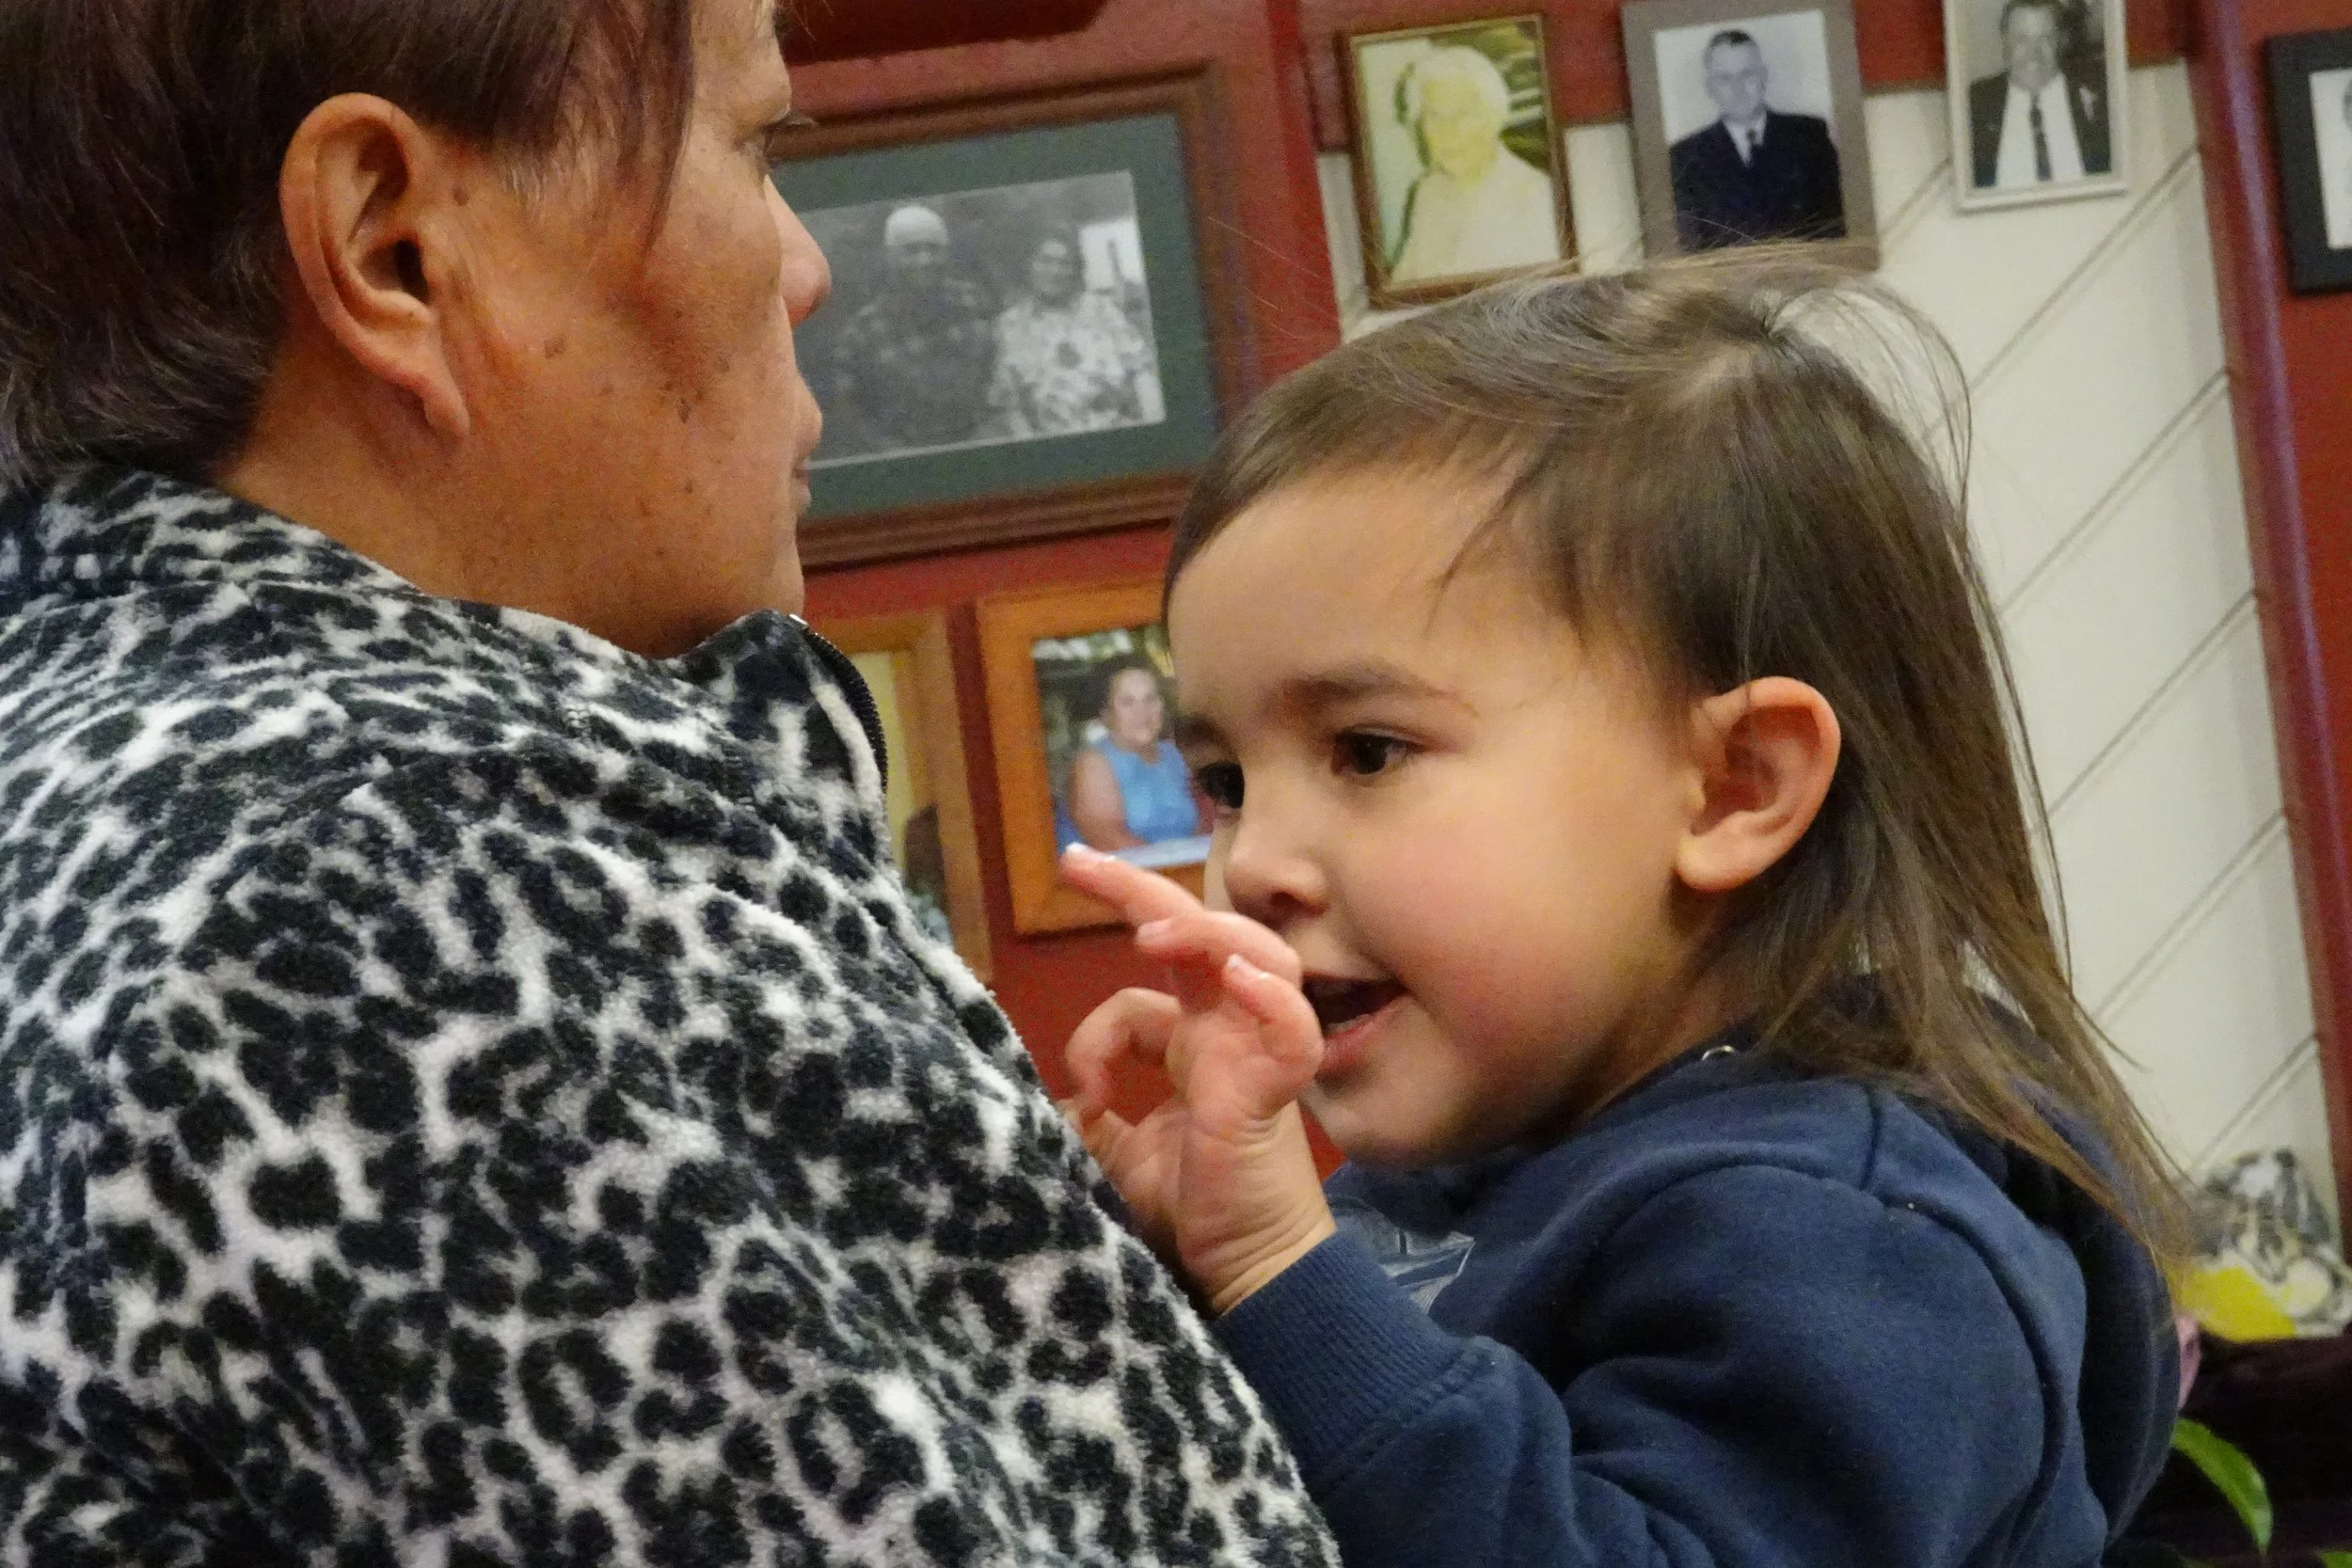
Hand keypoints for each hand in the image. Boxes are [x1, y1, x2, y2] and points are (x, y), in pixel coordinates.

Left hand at [1059, 846, 1335, 1314]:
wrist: (1246, 1274)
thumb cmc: (1192, 1218)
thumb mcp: (1119, 1161)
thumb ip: (1092, 1123)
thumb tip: (1055, 1102)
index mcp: (1190, 1047)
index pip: (1150, 982)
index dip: (1102, 1003)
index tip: (1072, 1034)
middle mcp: (1225, 1036)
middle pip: (1201, 935)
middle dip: (1140, 890)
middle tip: (1077, 860)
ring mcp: (1256, 1054)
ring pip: (1253, 957)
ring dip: (1202, 932)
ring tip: (1150, 931)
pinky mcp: (1277, 1090)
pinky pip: (1292, 1029)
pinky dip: (1269, 998)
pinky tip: (1234, 980)